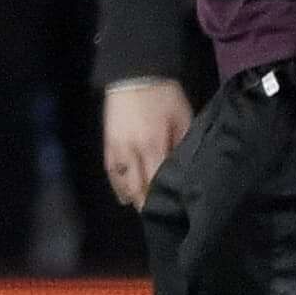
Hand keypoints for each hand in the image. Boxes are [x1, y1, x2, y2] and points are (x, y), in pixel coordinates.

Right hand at [102, 76, 193, 211]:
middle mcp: (133, 153)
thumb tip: (187, 169)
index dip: (164, 201)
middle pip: (140, 188)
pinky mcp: (108, 144)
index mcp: (155, 147)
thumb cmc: (165, 96)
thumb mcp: (184, 118)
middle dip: (149, 206)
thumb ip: (184, 145)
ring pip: (124, 184)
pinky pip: (111, 172)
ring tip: (145, 212)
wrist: (135, 74)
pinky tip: (125, 198)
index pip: (159, 183)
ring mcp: (118, 149)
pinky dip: (117, 187)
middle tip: (162, 220)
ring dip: (134, 199)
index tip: (175, 215)